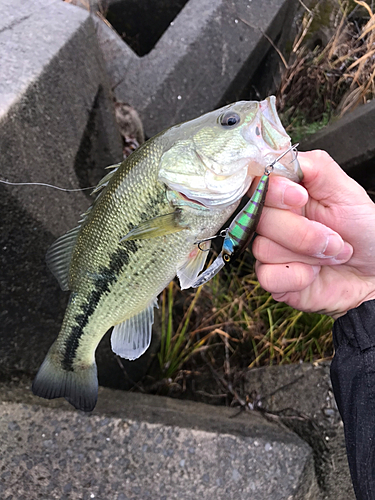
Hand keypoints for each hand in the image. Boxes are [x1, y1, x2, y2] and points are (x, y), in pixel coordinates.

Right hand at [251, 150, 374, 317]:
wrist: (374, 275)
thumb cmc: (365, 234)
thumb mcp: (348, 193)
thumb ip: (317, 168)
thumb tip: (282, 156)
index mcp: (288, 195)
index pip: (259, 184)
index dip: (275, 192)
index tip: (301, 198)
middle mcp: (275, 221)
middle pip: (259, 217)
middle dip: (302, 232)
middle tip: (333, 238)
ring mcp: (271, 250)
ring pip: (263, 248)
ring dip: (307, 255)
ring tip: (329, 256)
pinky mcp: (273, 278)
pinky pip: (268, 276)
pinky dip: (297, 277)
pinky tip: (313, 274)